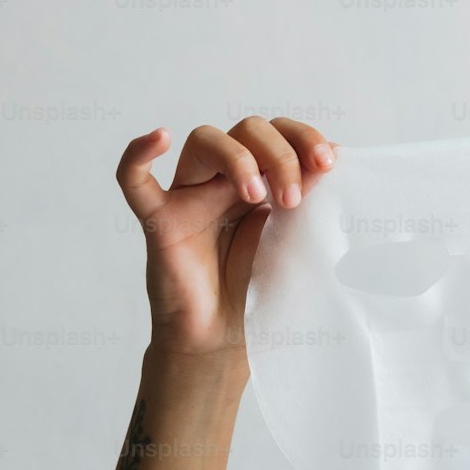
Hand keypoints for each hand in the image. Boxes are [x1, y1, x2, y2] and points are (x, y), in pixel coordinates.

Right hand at [115, 117, 337, 368]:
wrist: (222, 340)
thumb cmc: (255, 288)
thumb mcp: (290, 236)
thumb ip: (305, 197)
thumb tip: (334, 155)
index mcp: (258, 177)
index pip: (278, 131)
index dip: (303, 137)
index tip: (328, 162)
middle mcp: (222, 178)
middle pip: (247, 129)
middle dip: (278, 155)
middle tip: (293, 199)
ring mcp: (188, 195)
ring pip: (205, 140)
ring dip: (238, 157)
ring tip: (257, 196)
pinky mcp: (159, 221)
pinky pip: (135, 182)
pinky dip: (139, 155)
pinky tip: (160, 138)